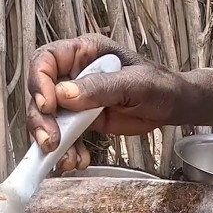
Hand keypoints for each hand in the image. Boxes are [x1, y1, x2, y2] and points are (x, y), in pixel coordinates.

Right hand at [26, 34, 183, 171]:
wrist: (173, 106)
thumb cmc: (159, 85)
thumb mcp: (134, 83)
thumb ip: (100, 86)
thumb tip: (64, 94)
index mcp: (84, 52)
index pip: (46, 59)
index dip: (40, 81)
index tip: (48, 106)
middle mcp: (74, 73)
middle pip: (40, 93)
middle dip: (41, 120)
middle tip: (51, 141)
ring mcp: (76, 98)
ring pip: (48, 118)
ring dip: (51, 140)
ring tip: (65, 159)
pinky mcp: (82, 120)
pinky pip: (65, 135)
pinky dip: (67, 150)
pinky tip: (77, 160)